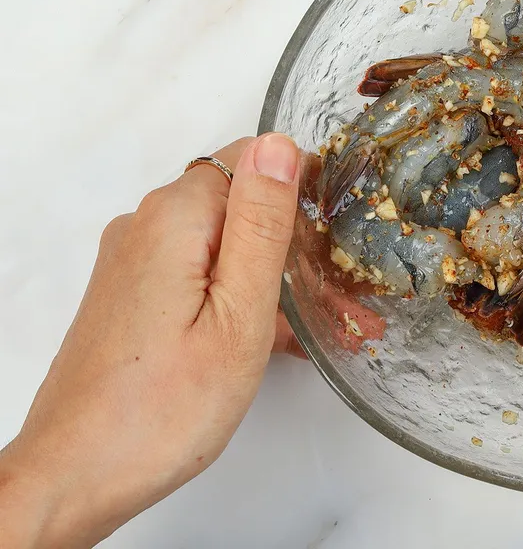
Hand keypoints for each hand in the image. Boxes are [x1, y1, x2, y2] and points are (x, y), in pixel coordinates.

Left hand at [0, 134, 302, 547]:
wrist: (78, 475)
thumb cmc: (162, 408)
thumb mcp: (238, 315)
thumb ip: (261, 224)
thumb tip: (279, 143)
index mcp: (174, 219)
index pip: (252, 160)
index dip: (302, 191)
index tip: (338, 239)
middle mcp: (146, 227)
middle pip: (239, 205)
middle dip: (298, 244)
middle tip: (349, 302)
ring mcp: (135, 261)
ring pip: (224, 244)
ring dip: (277, 279)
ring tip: (332, 329)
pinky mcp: (132, 294)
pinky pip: (201, 274)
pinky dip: (241, 298)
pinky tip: (280, 340)